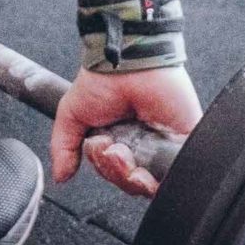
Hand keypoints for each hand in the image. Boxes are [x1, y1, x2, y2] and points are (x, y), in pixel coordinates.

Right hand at [50, 66, 201, 196]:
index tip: (100, 150)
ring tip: (123, 150)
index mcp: (121, 143)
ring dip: (131, 174)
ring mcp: (164, 144)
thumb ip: (64, 147)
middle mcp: (144, 146)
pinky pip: (178, 172)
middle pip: (133, 183)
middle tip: (111, 149)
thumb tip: (60, 176)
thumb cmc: (103, 79)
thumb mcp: (72, 115)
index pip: (117, 175)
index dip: (107, 170)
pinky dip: (162, 178)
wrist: (126, 60)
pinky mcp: (183, 140)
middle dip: (116, 172)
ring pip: (152, 183)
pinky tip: (145, 166)